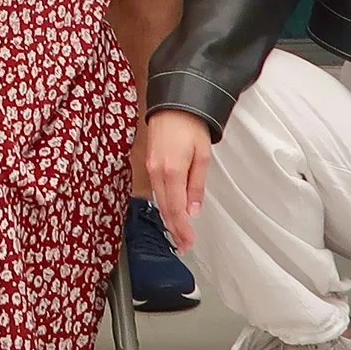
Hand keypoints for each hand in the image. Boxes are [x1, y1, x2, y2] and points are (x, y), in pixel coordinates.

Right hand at [142, 111, 214, 251]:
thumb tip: (193, 210)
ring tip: (178, 233)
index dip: (182, 228)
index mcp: (172, 171)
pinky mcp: (147, 163)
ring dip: (168, 218)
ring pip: (159, 200)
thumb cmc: (190, 126)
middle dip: (175, 228)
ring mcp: (150, 167)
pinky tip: (170, 210)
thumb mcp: (202, 156)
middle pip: (165, 208)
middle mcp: (157, 171)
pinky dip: (163, 204)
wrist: (173, 104)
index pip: (176, 208)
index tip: (187, 243)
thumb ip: (196, 185)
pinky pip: (155, 189)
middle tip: (183, 245)